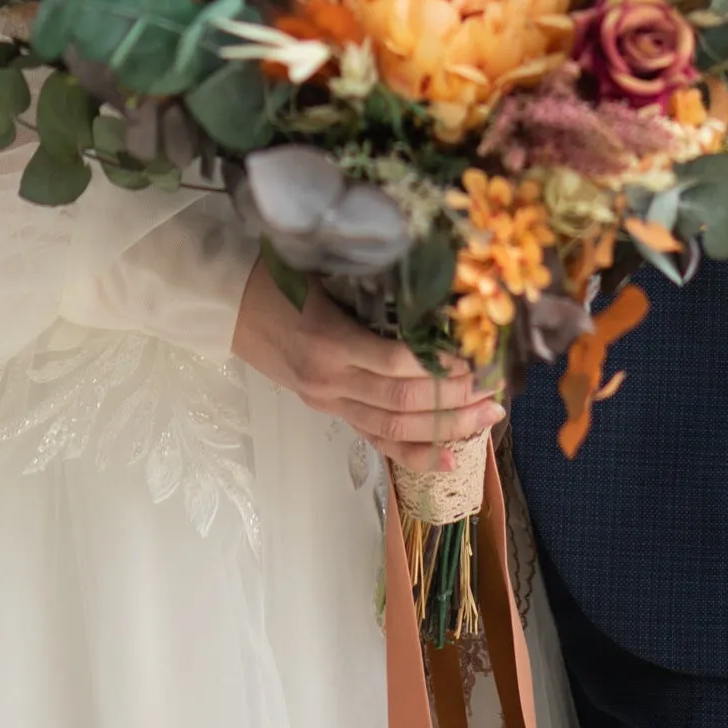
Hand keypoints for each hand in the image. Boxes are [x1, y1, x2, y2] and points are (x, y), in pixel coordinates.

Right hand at [231, 257, 504, 466]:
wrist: (228, 304)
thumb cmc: (277, 274)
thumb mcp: (324, 269)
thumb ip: (374, 286)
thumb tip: (437, 288)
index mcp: (330, 340)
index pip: (397, 364)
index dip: (441, 367)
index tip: (479, 356)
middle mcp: (331, 380)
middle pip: (404, 403)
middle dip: (456, 401)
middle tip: (498, 391)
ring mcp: (329, 401)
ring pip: (395, 428)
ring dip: (447, 428)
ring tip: (488, 420)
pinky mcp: (328, 410)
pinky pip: (376, 438)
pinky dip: (414, 453)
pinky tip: (450, 458)